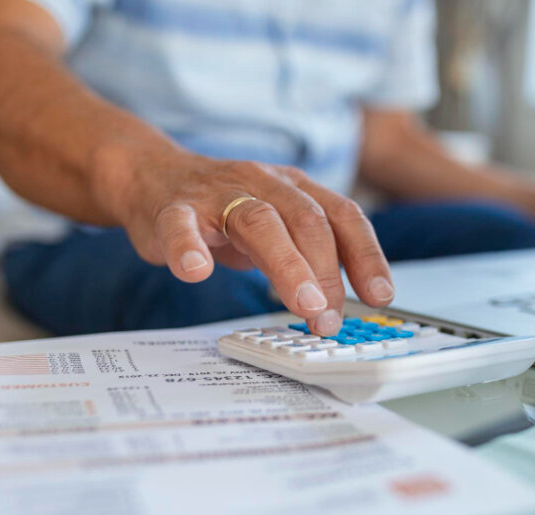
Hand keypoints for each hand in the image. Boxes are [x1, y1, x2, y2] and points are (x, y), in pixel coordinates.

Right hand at [93, 142, 394, 335]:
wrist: (153, 176)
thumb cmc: (227, 210)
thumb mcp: (279, 226)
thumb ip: (309, 256)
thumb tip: (342, 304)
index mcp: (296, 189)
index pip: (343, 215)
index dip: (366, 255)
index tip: (380, 294)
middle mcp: (264, 183)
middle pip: (307, 221)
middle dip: (327, 272)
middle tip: (330, 318)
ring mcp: (218, 194)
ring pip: (258, 220)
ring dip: (287, 265)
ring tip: (302, 304)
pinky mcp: (173, 208)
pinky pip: (180, 224)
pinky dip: (189, 246)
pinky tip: (196, 271)